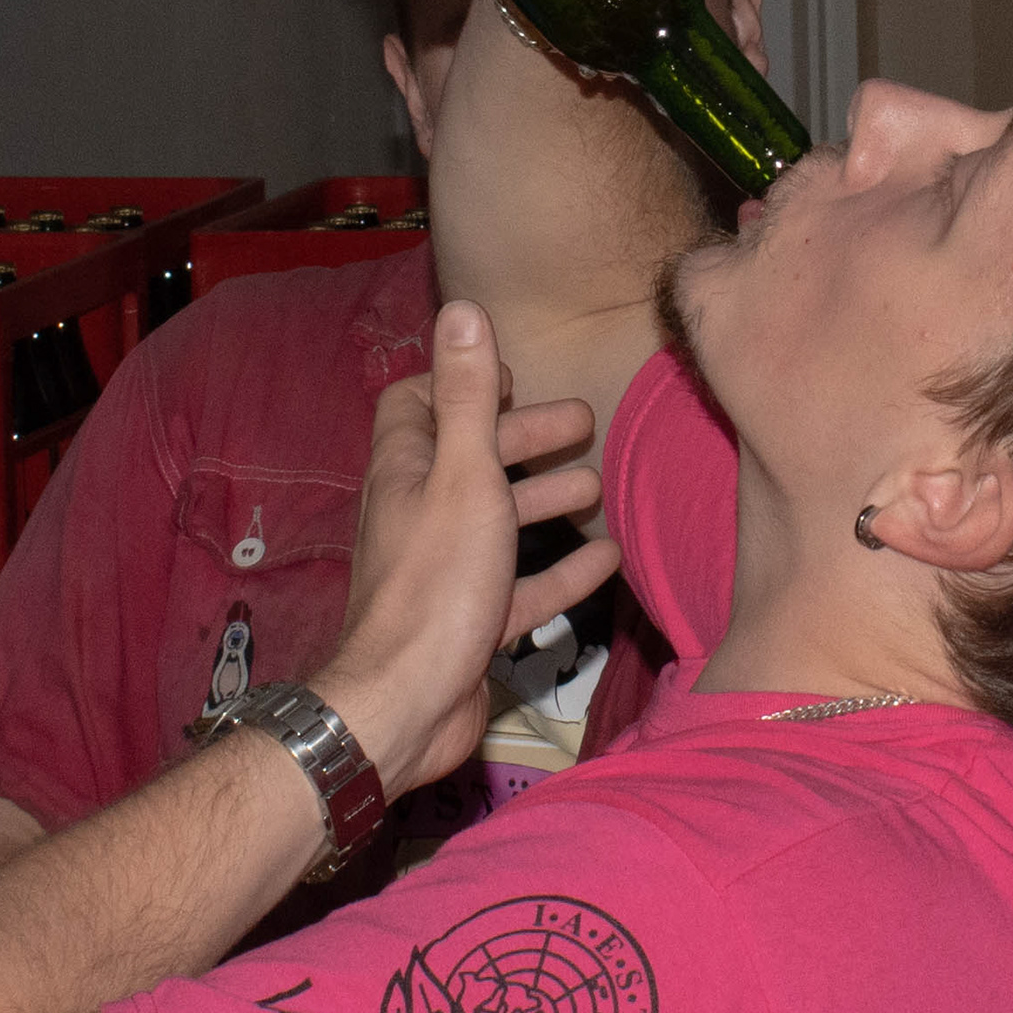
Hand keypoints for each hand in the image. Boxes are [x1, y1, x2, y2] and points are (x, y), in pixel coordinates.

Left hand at [310, 302, 623, 794]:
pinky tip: (607, 563)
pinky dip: (557, 571)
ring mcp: (443, 571)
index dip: (461, 385)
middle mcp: (417, 514)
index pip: (417, 405)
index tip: (513, 379)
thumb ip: (469, 396)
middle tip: (584, 422)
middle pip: (470, 460)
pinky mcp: (468, 622)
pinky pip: (518, 586)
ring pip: (497, 522)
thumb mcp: (462, 475)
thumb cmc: (435, 583)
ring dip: (544, 500)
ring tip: (598, 487)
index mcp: (405, 471)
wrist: (406, 703)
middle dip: (523, 439)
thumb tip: (461, 309)